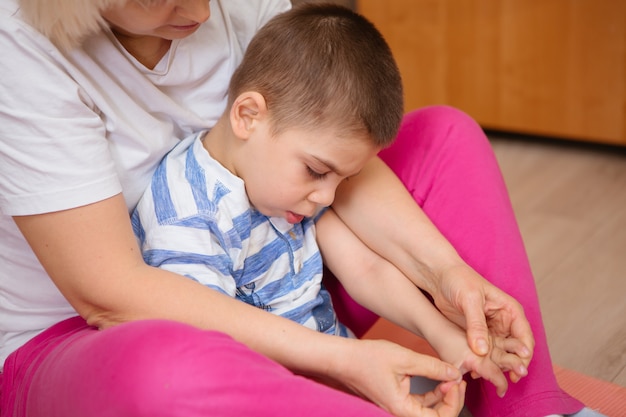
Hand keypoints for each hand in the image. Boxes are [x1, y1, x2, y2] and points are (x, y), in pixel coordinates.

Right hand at [330, 339, 465, 416]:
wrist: (343, 357)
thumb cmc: (366, 358)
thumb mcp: (404, 358)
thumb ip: (432, 367)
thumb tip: (454, 373)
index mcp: (401, 409)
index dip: (453, 402)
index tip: (455, 381)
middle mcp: (399, 412)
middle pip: (436, 416)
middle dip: (452, 399)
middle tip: (458, 379)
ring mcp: (397, 407)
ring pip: (429, 409)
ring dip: (443, 395)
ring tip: (451, 377)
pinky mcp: (396, 399)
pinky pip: (419, 402)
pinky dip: (431, 392)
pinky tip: (438, 378)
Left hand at [432, 263, 533, 379]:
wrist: (439, 276)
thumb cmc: (458, 280)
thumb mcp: (469, 300)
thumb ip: (476, 325)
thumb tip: (482, 350)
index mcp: (509, 310)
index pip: (524, 337)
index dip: (524, 355)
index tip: (518, 369)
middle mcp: (503, 322)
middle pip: (514, 350)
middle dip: (511, 365)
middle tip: (506, 379)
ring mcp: (490, 330)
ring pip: (499, 354)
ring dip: (495, 366)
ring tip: (485, 376)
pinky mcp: (476, 335)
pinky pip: (483, 353)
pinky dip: (481, 362)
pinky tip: (474, 371)